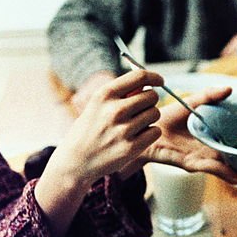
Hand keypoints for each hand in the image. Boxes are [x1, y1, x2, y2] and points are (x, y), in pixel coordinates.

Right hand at [47, 70, 162, 188]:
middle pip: (152, 96)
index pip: (140, 76)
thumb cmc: (90, 129)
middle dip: (150, 101)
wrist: (76, 160)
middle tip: (141, 109)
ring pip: (155, 113)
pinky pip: (156, 131)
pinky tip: (138, 136)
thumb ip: (121, 93)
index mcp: (105, 94)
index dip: (154, 77)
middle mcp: (115, 110)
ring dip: (150, 118)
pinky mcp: (131, 147)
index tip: (160, 81)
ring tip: (136, 124)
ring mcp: (123, 130)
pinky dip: (150, 133)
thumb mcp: (97, 105)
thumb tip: (147, 84)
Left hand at [142, 86, 236, 181]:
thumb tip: (231, 89)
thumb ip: (210, 96)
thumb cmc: (168, 117)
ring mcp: (203, 159)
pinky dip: (226, 172)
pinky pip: (212, 169)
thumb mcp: (193, 102)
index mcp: (214, 138)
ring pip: (228, 170)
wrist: (145, 127)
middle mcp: (212, 151)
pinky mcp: (191, 164)